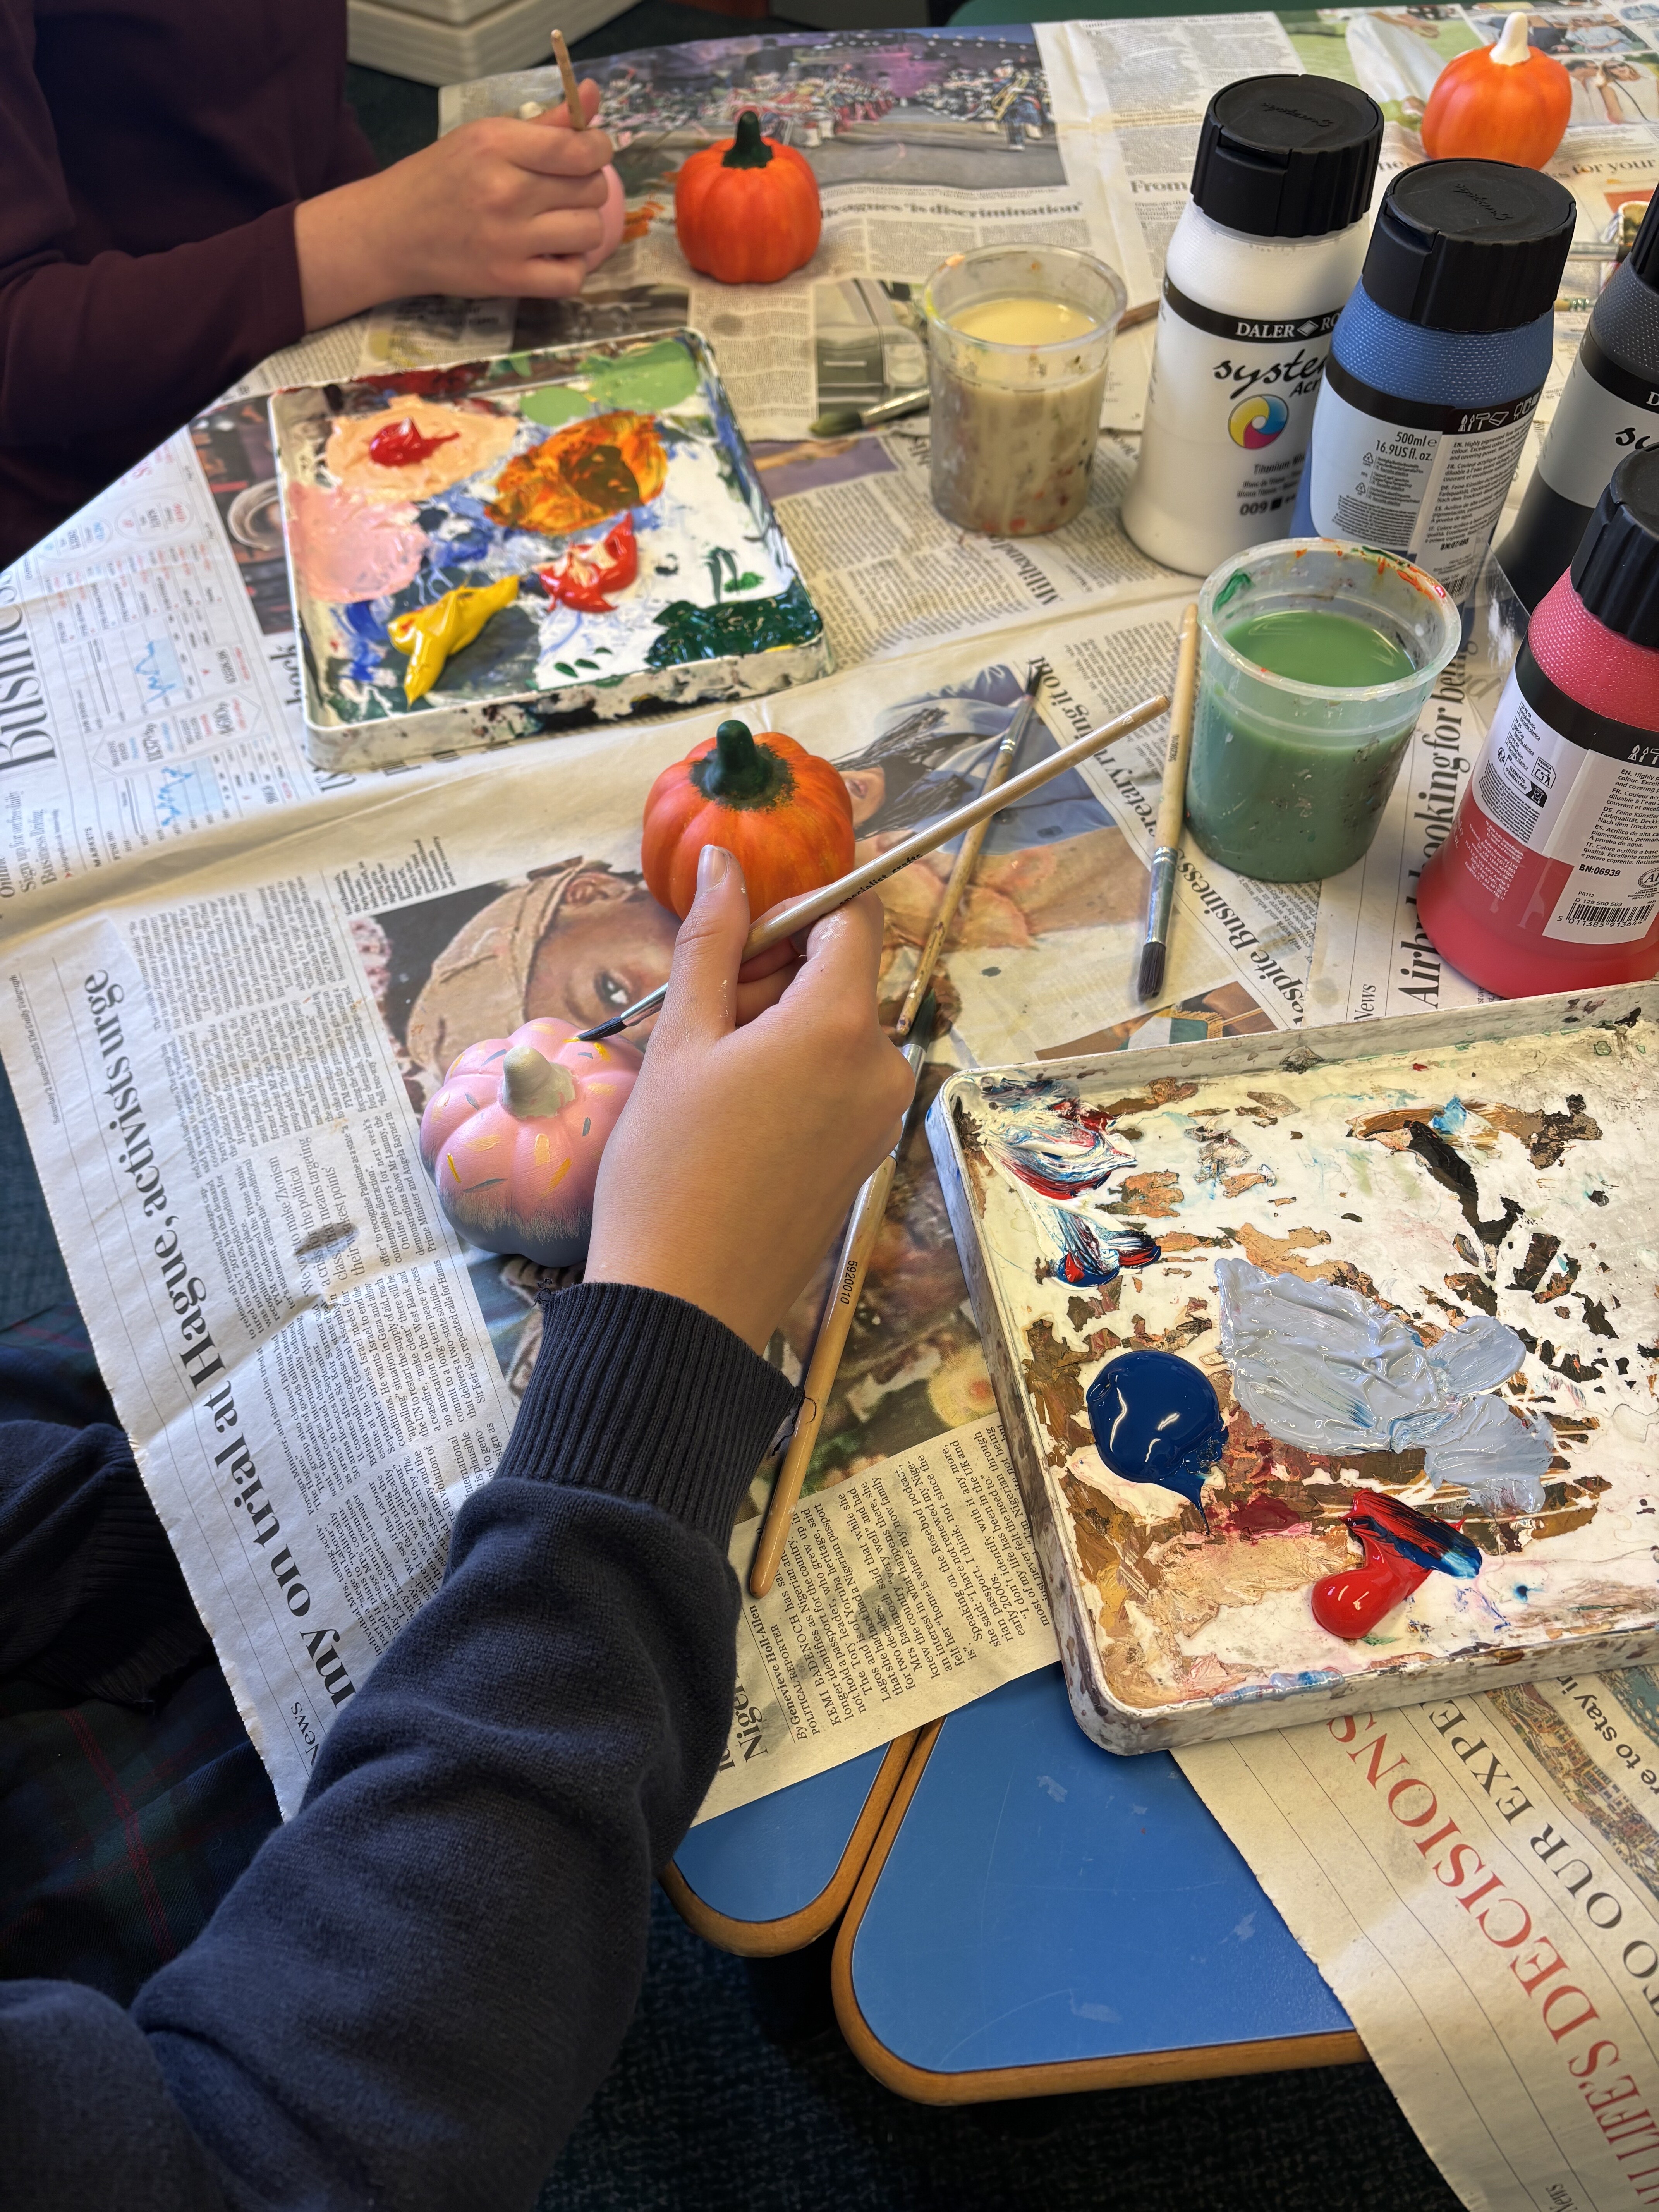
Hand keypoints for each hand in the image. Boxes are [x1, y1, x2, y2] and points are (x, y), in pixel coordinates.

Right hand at [295, 84, 614, 329]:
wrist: (392, 233)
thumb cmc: (441, 179)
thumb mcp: (485, 138)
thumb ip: (544, 123)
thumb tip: (592, 94)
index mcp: (497, 145)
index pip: (580, 149)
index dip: (598, 151)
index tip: (588, 155)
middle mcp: (505, 191)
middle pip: (592, 190)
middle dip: (587, 188)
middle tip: (562, 192)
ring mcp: (508, 240)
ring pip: (589, 232)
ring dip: (582, 228)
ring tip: (558, 224)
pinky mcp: (508, 280)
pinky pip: (572, 279)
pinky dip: (571, 268)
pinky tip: (553, 256)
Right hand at [585, 848, 914, 1352]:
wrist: (686, 1302)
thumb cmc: (668, 1167)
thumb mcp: (680, 1039)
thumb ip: (711, 940)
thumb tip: (726, 861)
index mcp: (841, 1024)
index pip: (851, 918)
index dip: (793, 908)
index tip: (733, 930)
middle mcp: (881, 1065)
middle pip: (839, 976)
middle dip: (769, 975)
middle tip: (697, 1018)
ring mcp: (880, 1115)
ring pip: (833, 1029)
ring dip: (772, 1026)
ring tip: (704, 1076)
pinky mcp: (866, 1154)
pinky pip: (836, 1080)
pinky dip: (788, 1072)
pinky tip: (729, 1113)